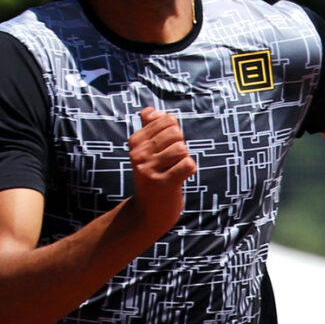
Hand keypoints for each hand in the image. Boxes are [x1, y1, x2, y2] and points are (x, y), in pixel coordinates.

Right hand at [125, 108, 195, 237]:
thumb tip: (150, 110)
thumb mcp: (145, 152)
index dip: (174, 134)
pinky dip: (189, 170)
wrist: (148, 213)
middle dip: (180, 146)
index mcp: (135, 142)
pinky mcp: (163, 183)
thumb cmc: (153, 177)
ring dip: (183, 160)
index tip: (165, 150)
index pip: (166, 120)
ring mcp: (149, 169)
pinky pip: (188, 165)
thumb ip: (148, 128)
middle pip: (176, 133)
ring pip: (182, 149)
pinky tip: (179, 179)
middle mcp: (139, 154)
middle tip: (171, 162)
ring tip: (173, 171)